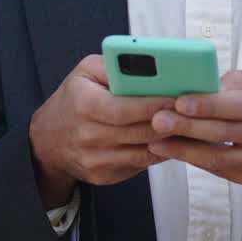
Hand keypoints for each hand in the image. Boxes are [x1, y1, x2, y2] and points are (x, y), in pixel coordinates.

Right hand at [29, 55, 174, 208]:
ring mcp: (96, 160)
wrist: (47, 141)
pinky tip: (171, 138)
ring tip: (188, 124)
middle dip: (171, 121)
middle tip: (194, 110)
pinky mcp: (104, 176)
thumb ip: (116, 65)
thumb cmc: (73, 98)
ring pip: (145, 151)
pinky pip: (140, 164)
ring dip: (170, 139)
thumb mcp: (86, 72)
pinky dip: (158, 151)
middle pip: (141, 132)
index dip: (156, 104)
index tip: (180, 96)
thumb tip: (150, 64)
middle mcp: (88, 136)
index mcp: (84, 105)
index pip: (127, 109)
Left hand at [147, 70, 241, 213]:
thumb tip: (206, 84)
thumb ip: (239, 81)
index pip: (235, 104)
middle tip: (158, 121)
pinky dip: (199, 162)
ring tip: (158, 142)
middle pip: (222, 131)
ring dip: (184, 149)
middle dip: (186, 126)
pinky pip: (224, 172)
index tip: (180, 102)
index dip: (206, 104)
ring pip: (218, 156)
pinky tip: (180, 154)